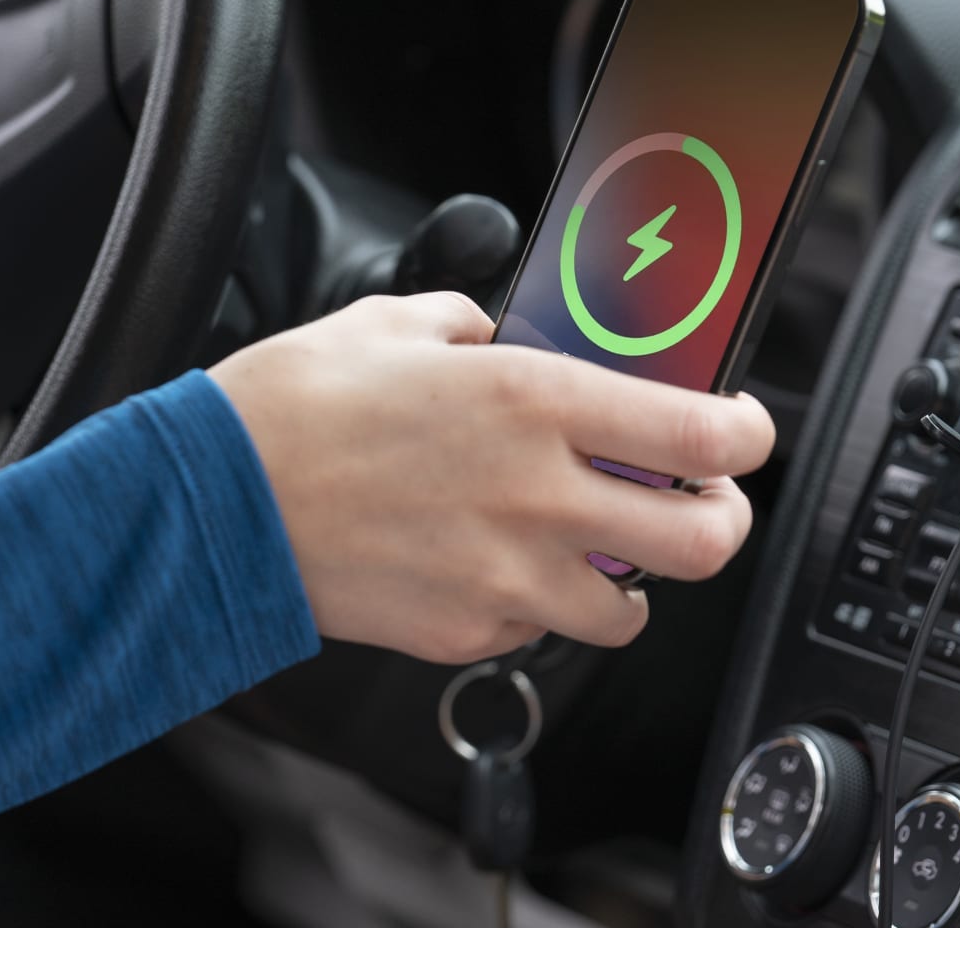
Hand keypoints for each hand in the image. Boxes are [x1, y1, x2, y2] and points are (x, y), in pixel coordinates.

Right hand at [209, 293, 774, 664]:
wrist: (209, 505)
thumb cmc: (293, 409)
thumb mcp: (400, 326)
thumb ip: (482, 331)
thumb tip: (515, 341)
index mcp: (535, 402)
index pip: (704, 433)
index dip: (750, 434)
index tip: (743, 430)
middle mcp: (538, 496)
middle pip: (704, 541)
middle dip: (717, 519)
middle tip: (693, 497)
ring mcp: (507, 577)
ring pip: (635, 610)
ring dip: (631, 576)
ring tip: (594, 543)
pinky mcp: (467, 632)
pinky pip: (541, 632)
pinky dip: (541, 604)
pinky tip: (502, 564)